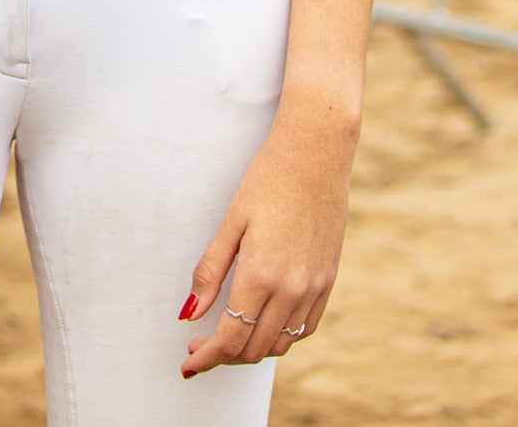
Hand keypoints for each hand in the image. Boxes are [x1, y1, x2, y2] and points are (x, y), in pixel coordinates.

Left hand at [177, 103, 356, 375]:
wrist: (316, 155)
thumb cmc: (267, 180)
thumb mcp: (231, 222)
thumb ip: (210, 272)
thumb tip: (189, 315)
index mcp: (260, 276)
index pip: (230, 339)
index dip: (206, 357)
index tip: (189, 362)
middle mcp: (291, 290)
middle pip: (254, 349)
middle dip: (224, 355)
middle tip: (200, 344)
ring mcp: (314, 288)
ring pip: (281, 344)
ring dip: (253, 349)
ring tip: (230, 333)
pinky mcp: (329, 281)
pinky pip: (305, 328)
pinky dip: (283, 336)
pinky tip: (265, 322)